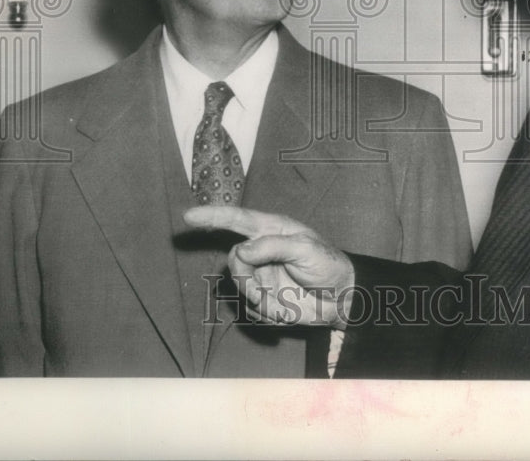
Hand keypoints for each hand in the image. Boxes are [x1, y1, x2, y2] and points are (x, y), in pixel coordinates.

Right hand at [183, 206, 354, 326]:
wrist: (341, 300)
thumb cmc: (328, 265)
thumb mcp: (306, 249)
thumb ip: (273, 246)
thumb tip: (242, 249)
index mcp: (273, 230)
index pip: (238, 219)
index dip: (212, 216)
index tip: (188, 216)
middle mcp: (262, 251)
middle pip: (234, 261)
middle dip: (247, 279)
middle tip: (266, 290)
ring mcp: (261, 275)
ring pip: (240, 288)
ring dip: (261, 300)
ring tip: (284, 303)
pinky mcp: (263, 298)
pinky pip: (251, 309)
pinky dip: (268, 313)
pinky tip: (287, 310)